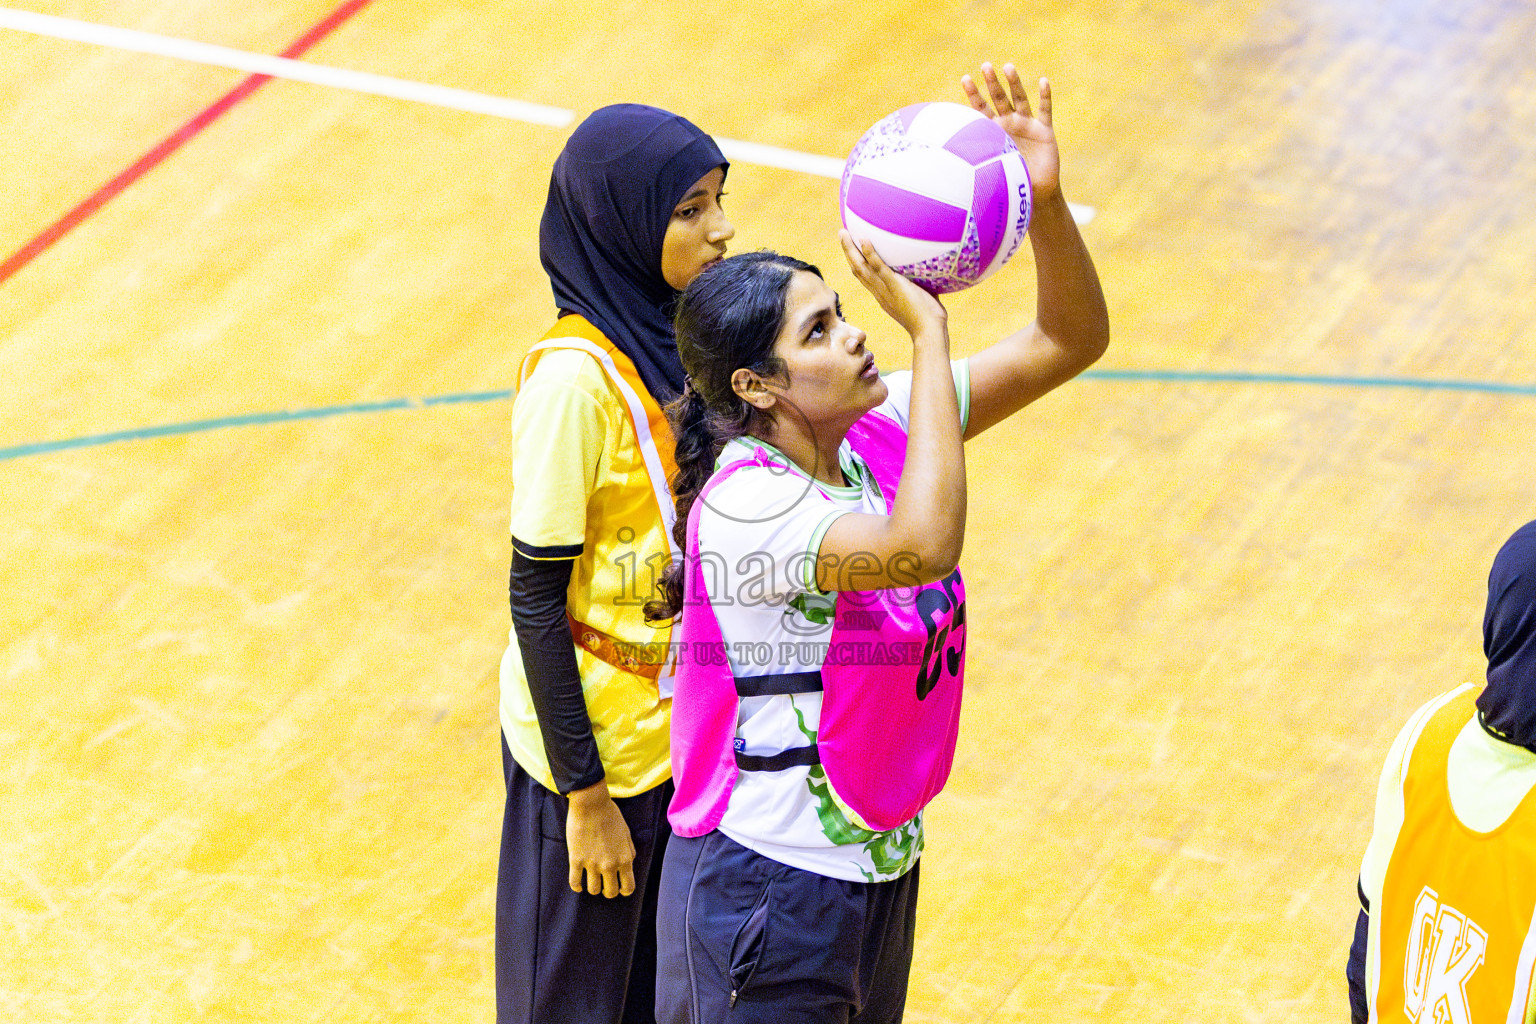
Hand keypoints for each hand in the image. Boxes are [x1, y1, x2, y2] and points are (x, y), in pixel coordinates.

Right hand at [565, 780, 635, 897]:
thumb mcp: (627, 833)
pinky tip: (578, 885)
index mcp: (624, 859)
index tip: (620, 889)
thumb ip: (629, 851)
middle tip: (605, 885)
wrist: (591, 804)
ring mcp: (592, 864)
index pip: (628, 887)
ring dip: (593, 888)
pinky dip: (576, 886)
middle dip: (608, 891)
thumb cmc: (610, 815)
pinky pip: (574, 882)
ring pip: (593, 890)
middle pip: (610, 892)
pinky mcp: (576, 860)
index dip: (624, 890)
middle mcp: (609, 865)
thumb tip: (628, 863)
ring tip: (591, 881)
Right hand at [839, 230, 946, 339]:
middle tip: (841, 234)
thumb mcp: (922, 299)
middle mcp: (879, 293)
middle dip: (847, 251)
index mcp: (883, 296)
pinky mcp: (894, 286)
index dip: (857, 263)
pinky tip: (863, 239)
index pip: (865, 278)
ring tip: (844, 232)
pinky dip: (869, 253)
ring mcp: (885, 290)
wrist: (929, 332)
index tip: (852, 249)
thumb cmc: (930, 320)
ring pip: (861, 267)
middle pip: (857, 270)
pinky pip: (878, 268)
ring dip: (850, 249)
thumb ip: (921, 286)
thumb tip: (933, 273)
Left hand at [960, 63, 1059, 200]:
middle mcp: (1009, 123)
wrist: (1034, 191)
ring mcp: (1027, 125)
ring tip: (1007, 67)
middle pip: (999, 98)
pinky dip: (1045, 96)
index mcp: (993, 131)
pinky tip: (1043, 81)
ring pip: (1020, 99)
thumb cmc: (1010, 182)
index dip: (974, 94)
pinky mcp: (1044, 131)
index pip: (980, 109)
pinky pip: (1045, 111)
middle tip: (985, 66)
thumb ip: (976, 164)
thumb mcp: (990, 171)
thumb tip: (948, 170)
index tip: (965, 78)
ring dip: (1014, 83)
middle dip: (992, 82)